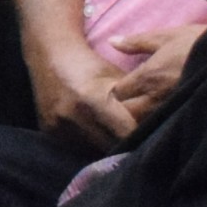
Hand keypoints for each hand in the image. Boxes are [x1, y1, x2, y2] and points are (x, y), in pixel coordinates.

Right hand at [30, 37, 142, 151]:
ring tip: (114, 136)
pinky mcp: (49, 132)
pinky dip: (89, 142)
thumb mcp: (116, 78)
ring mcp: (58, 126)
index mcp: (92, 99)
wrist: (49, 56)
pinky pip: (77, 147)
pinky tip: (95, 132)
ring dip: (105, 145)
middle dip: (124, 144)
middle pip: (110, 146)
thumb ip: (133, 102)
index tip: (150, 136)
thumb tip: (157, 123)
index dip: (140, 135)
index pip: (126, 133)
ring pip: (93, 150)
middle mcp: (73, 116)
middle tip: (136, 140)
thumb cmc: (90, 64)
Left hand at [101, 24, 200, 117]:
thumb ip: (137, 42)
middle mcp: (157, 97)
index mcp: (148, 77)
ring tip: (147, 108)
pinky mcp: (187, 115)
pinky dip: (160, 122)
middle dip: (125, 109)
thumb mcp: (166, 36)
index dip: (116, 91)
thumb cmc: (198, 42)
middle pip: (129, 113)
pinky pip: (166, 124)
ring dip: (142, 117)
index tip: (121, 87)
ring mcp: (173, 109)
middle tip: (130, 101)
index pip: (118, 93)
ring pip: (146, 122)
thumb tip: (112, 41)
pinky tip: (164, 114)